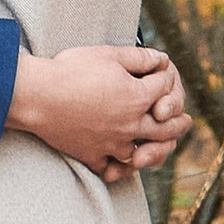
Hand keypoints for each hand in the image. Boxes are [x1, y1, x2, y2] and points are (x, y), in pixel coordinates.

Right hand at [10, 45, 192, 186]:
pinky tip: (128, 163)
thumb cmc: (70, 70)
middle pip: (166, 128)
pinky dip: (124, 169)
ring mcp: (112, 144)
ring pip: (146, 153)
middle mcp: (130, 125)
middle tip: (186, 121)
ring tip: (166, 145)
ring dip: (161, 149)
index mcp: (138, 98)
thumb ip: (139, 57)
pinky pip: (115, 170)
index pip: (165, 89)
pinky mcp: (93, 156)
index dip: (166, 78)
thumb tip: (160, 59)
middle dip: (179, 122)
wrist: (37, 96)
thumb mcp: (108, 54)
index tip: (162, 73)